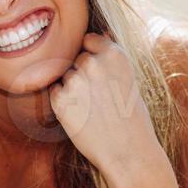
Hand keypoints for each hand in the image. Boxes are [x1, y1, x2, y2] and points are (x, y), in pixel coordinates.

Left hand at [49, 32, 163, 186]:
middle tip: (99, 97)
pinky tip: (82, 115)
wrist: (128, 151)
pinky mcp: (60, 99)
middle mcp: (92, 63)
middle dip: (83, 73)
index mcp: (114, 54)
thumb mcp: (130, 79)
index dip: (92, 54)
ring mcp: (74, 80)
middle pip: (76, 59)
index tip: (99, 71)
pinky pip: (55, 91)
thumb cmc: (133, 117)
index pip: (88, 39)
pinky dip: (63, 101)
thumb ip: (111, 58)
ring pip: (65, 75)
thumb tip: (99, 36)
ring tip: (93, 108)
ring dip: (72, 88)